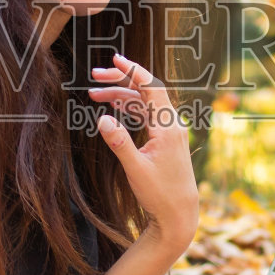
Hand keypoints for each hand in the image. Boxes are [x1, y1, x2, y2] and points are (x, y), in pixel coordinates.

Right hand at [88, 53, 198, 251]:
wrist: (179, 215)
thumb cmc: (159, 194)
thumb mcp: (135, 169)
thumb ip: (119, 142)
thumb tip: (102, 118)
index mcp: (167, 127)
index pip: (150, 87)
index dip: (133, 70)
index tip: (115, 59)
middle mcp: (172, 125)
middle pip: (145, 91)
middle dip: (120, 81)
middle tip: (95, 77)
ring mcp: (170, 132)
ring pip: (144, 104)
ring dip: (122, 96)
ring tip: (94, 96)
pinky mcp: (166, 140)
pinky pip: (148, 115)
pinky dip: (130, 108)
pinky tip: (114, 107)